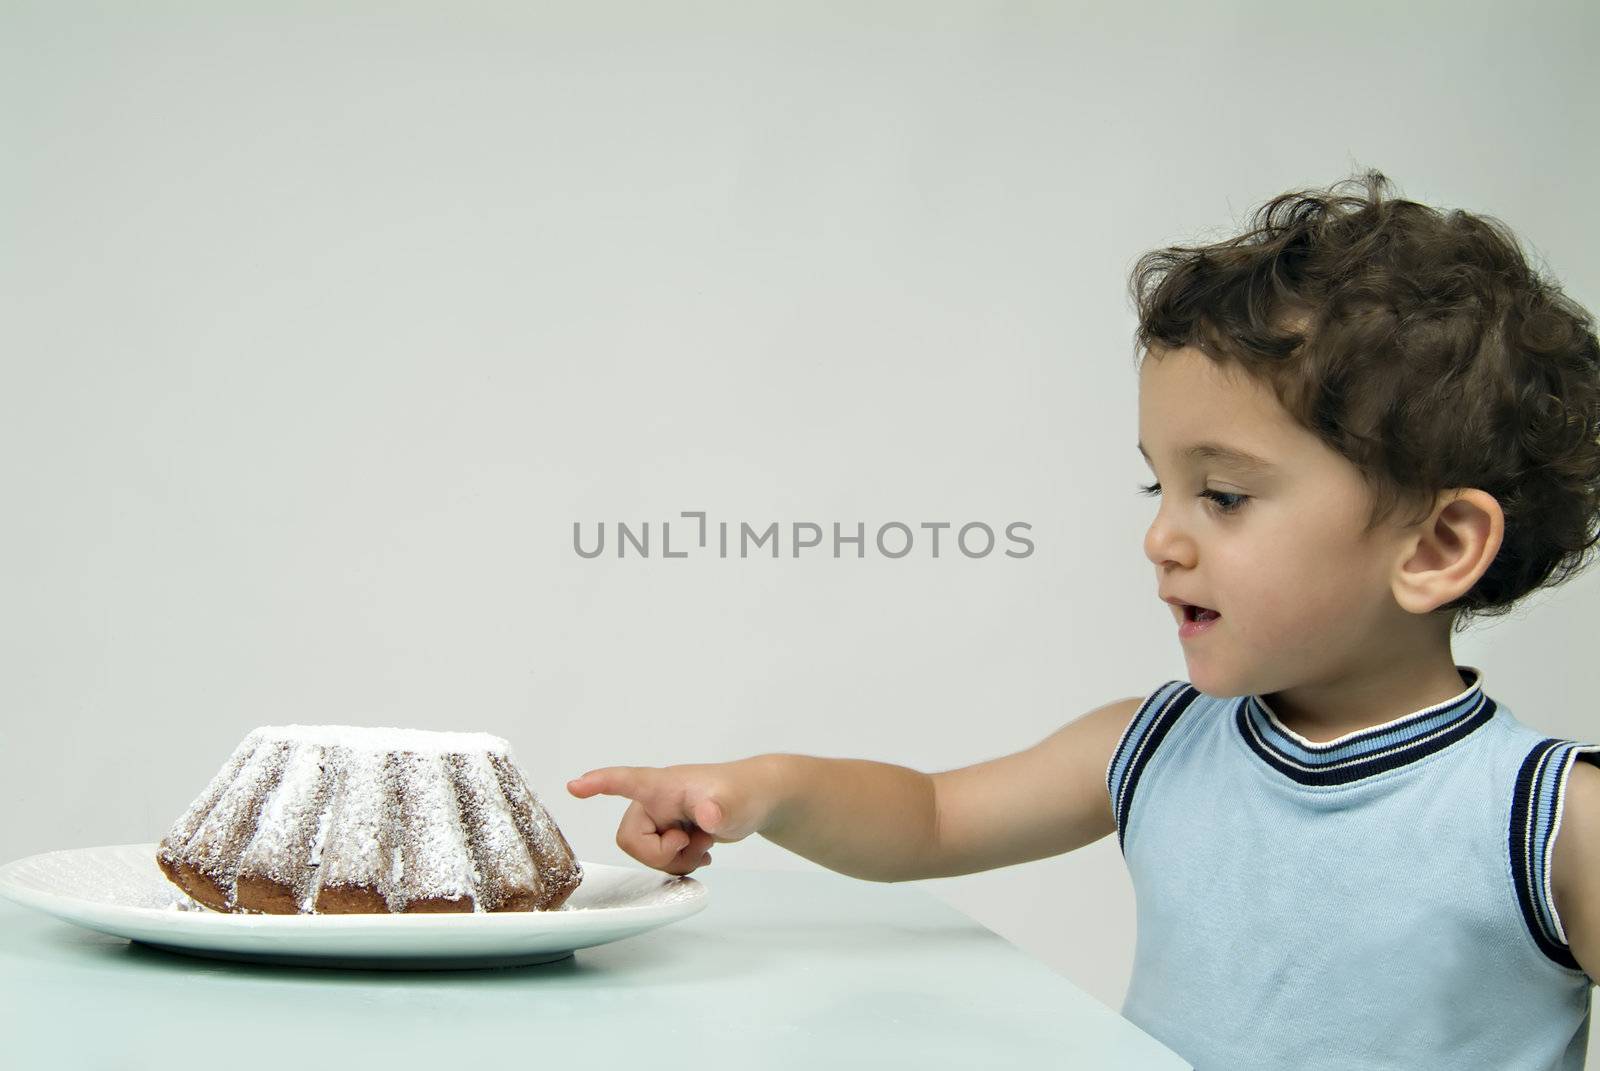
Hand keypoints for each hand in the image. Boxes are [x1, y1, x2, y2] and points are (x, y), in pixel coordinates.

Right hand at [566, 760, 773, 875]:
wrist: (759, 800)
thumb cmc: (745, 792)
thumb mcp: (735, 803)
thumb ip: (721, 809)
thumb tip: (709, 815)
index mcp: (664, 785)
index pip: (626, 781)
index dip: (599, 784)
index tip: (574, 786)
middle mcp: (655, 801)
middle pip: (630, 839)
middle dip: (660, 854)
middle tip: (691, 844)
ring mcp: (661, 818)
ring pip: (644, 853)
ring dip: (675, 860)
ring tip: (703, 845)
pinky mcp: (669, 833)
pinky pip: (658, 859)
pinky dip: (680, 864)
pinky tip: (702, 853)